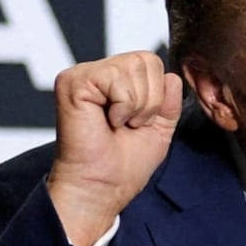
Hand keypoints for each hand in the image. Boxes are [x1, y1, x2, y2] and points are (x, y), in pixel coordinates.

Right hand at [46, 51, 183, 245]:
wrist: (104, 186)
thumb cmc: (124, 164)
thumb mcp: (160, 128)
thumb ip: (169, 102)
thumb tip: (173, 76)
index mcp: (117, 81)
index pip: (152, 62)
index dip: (158, 95)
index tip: (140, 122)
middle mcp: (99, 73)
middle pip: (147, 60)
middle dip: (150, 100)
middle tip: (129, 124)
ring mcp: (83, 75)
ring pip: (134, 67)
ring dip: (137, 105)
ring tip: (118, 124)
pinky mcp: (73, 81)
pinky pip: (116, 77)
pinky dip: (122, 106)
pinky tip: (107, 121)